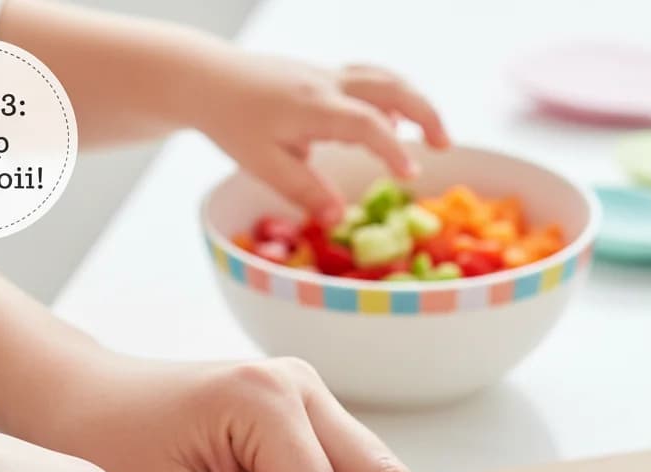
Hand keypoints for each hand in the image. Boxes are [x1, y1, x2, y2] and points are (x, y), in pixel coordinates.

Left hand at [198, 55, 448, 221]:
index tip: (411, 175)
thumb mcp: (263, 164)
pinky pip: (367, 80)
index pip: (367, 123)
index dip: (393, 148)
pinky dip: (389, 97)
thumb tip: (339, 218)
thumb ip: (304, 191)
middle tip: (445, 146)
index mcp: (313, 106)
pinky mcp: (322, 76)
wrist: (205, 77)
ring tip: (430, 136)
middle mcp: (327, 83)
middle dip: (424, 113)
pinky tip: (390, 123)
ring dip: (413, 102)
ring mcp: (326, 75)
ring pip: (384, 77)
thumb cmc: (231, 121)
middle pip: (391, 86)